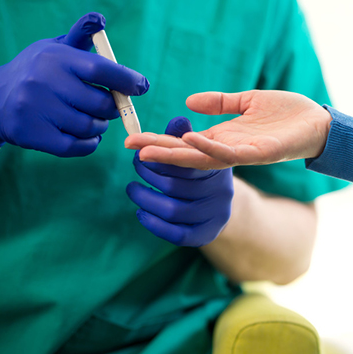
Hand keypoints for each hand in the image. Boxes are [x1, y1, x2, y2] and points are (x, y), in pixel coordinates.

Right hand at [0, 12, 148, 156]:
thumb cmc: (37, 72)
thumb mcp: (55, 49)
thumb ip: (80, 37)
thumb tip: (99, 19)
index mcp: (55, 58)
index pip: (100, 69)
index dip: (126, 80)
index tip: (141, 86)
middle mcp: (43, 82)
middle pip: (101, 105)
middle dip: (112, 108)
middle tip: (110, 107)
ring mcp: (36, 109)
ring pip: (91, 127)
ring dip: (100, 126)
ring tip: (92, 118)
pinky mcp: (32, 134)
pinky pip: (77, 146)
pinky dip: (89, 143)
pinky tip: (86, 136)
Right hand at [124, 90, 332, 168]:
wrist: (319, 123)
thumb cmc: (287, 114)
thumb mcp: (248, 101)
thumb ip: (220, 102)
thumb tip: (189, 102)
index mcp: (225, 137)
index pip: (185, 142)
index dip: (160, 140)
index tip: (133, 137)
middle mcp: (230, 149)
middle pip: (188, 153)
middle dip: (159, 151)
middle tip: (130, 148)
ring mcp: (244, 153)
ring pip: (204, 158)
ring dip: (177, 155)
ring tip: (150, 151)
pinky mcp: (260, 153)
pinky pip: (231, 155)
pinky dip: (210, 148)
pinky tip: (192, 140)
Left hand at [126, 116, 233, 246]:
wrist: (220, 203)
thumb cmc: (201, 171)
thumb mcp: (197, 151)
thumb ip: (183, 137)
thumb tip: (178, 119)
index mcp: (218, 168)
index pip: (186, 161)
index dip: (158, 154)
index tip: (136, 147)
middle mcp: (220, 193)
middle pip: (174, 187)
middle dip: (148, 174)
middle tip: (136, 164)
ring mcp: (214, 215)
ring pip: (172, 210)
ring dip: (144, 199)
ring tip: (132, 188)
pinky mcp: (206, 234)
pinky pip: (176, 234)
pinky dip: (153, 224)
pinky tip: (141, 212)